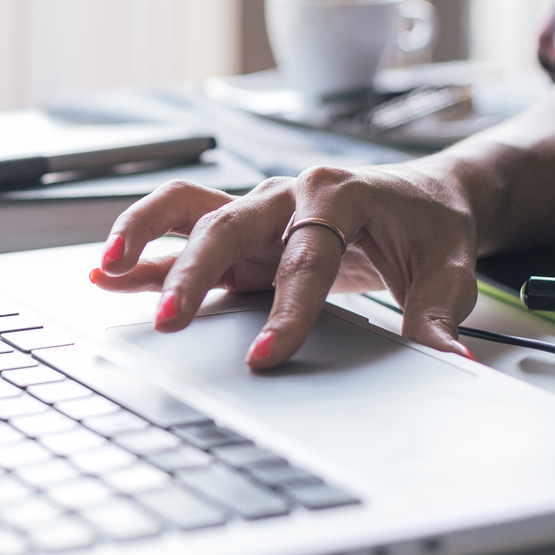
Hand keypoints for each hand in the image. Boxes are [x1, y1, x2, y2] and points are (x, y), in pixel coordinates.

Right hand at [89, 165, 479, 368]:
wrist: (427, 194)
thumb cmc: (432, 227)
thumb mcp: (449, 271)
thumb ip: (437, 316)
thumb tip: (448, 360)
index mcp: (339, 194)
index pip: (306, 258)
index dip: (287, 311)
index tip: (267, 357)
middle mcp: (287, 194)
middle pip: (227, 225)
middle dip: (194, 274)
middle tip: (170, 321)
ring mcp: (258, 209)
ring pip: (186, 208)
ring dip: (143, 236)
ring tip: (106, 271)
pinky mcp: (242, 230)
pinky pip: (182, 229)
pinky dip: (144, 248)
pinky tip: (108, 274)